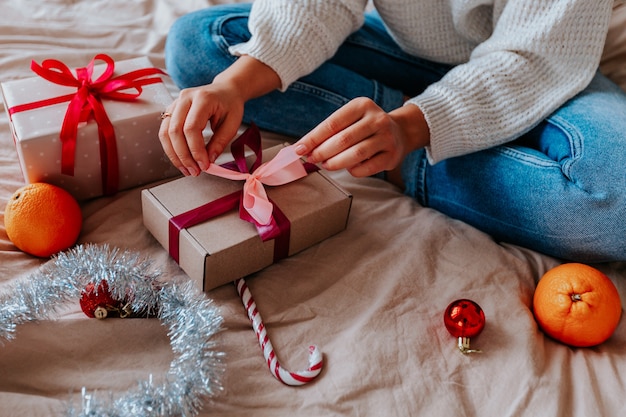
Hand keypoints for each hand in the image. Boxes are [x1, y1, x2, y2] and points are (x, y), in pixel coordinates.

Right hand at [158, 56, 281, 175]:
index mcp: (202, 98)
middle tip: (194, 172)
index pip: (191, 128)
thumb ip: (220, 142)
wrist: (225, 90)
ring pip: (165, 133)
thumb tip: (207, 161)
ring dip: (174, 155)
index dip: (195, 150)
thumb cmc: (230, 105)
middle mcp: (184, 98)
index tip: (204, 165)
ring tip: (187, 170)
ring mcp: (175, 103)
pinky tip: (181, 161)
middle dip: (183, 156)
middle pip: (175, 131)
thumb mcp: (233, 123)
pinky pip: (165, 132)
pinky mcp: (171, 111)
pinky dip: (171, 149)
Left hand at [294, 97, 429, 176]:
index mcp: (362, 105)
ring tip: (326, 165)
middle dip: (322, 152)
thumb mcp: (350, 120)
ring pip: (356, 154)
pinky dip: (353, 170)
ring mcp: (387, 138)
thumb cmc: (365, 127)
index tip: (298, 149)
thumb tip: (303, 148)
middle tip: (311, 159)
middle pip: (343, 139)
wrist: (400, 132)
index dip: (313, 138)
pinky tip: (348, 168)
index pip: (332, 123)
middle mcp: (377, 119)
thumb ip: (330, 132)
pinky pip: (367, 168)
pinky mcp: (392, 156)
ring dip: (336, 163)